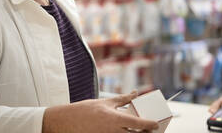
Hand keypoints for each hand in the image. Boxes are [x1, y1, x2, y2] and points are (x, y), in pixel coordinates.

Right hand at [43, 91, 158, 132]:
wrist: (66, 122)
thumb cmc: (85, 111)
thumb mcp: (105, 102)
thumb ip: (122, 99)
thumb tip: (135, 93)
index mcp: (114, 119)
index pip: (138, 124)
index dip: (149, 124)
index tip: (156, 123)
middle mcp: (113, 132)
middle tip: (151, 130)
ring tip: (139, 131)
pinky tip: (123, 132)